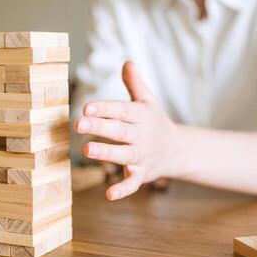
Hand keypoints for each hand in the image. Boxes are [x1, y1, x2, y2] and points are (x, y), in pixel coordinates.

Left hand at [74, 61, 179, 199]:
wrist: (179, 150)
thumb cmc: (155, 122)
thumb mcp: (148, 101)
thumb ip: (135, 84)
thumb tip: (127, 61)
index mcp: (141, 115)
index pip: (122, 110)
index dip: (105, 108)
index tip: (86, 106)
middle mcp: (142, 136)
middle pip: (120, 131)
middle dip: (100, 127)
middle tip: (78, 123)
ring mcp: (142, 156)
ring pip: (124, 155)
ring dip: (107, 153)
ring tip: (87, 149)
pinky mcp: (142, 175)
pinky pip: (132, 184)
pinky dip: (122, 189)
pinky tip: (109, 194)